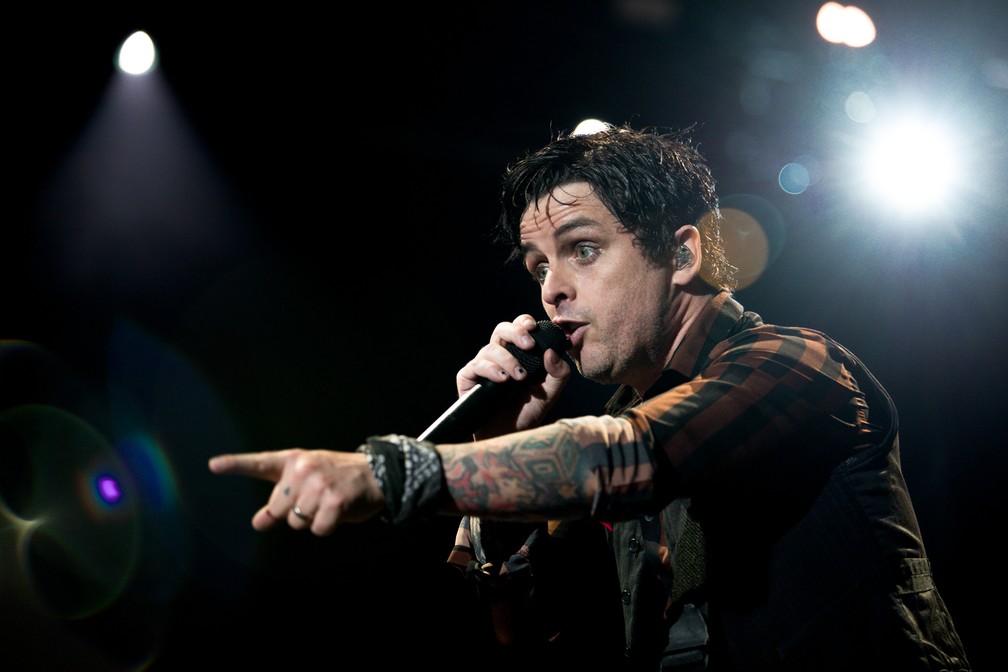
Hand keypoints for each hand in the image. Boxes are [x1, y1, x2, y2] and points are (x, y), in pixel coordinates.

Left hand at [207, 448, 384, 535]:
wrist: (378, 473)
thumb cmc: (340, 478)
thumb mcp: (308, 481)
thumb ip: (281, 500)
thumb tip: (258, 523)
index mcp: (293, 461)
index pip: (259, 463)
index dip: (235, 465)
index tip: (213, 465)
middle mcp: (302, 469)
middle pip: (278, 509)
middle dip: (295, 512)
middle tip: (318, 498)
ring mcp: (318, 484)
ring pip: (297, 522)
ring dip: (313, 520)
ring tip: (331, 502)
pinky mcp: (333, 501)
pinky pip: (318, 529)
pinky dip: (328, 527)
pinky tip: (339, 512)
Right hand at [456, 314, 570, 436]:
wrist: (510, 436)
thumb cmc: (528, 411)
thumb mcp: (551, 392)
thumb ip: (559, 372)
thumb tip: (552, 352)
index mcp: (518, 353)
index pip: (518, 328)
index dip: (523, 322)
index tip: (533, 328)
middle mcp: (498, 356)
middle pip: (501, 329)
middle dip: (515, 332)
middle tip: (529, 345)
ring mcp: (482, 366)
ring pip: (490, 348)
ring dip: (507, 359)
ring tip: (519, 376)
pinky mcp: (468, 379)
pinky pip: (475, 365)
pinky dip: (490, 369)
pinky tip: (502, 379)